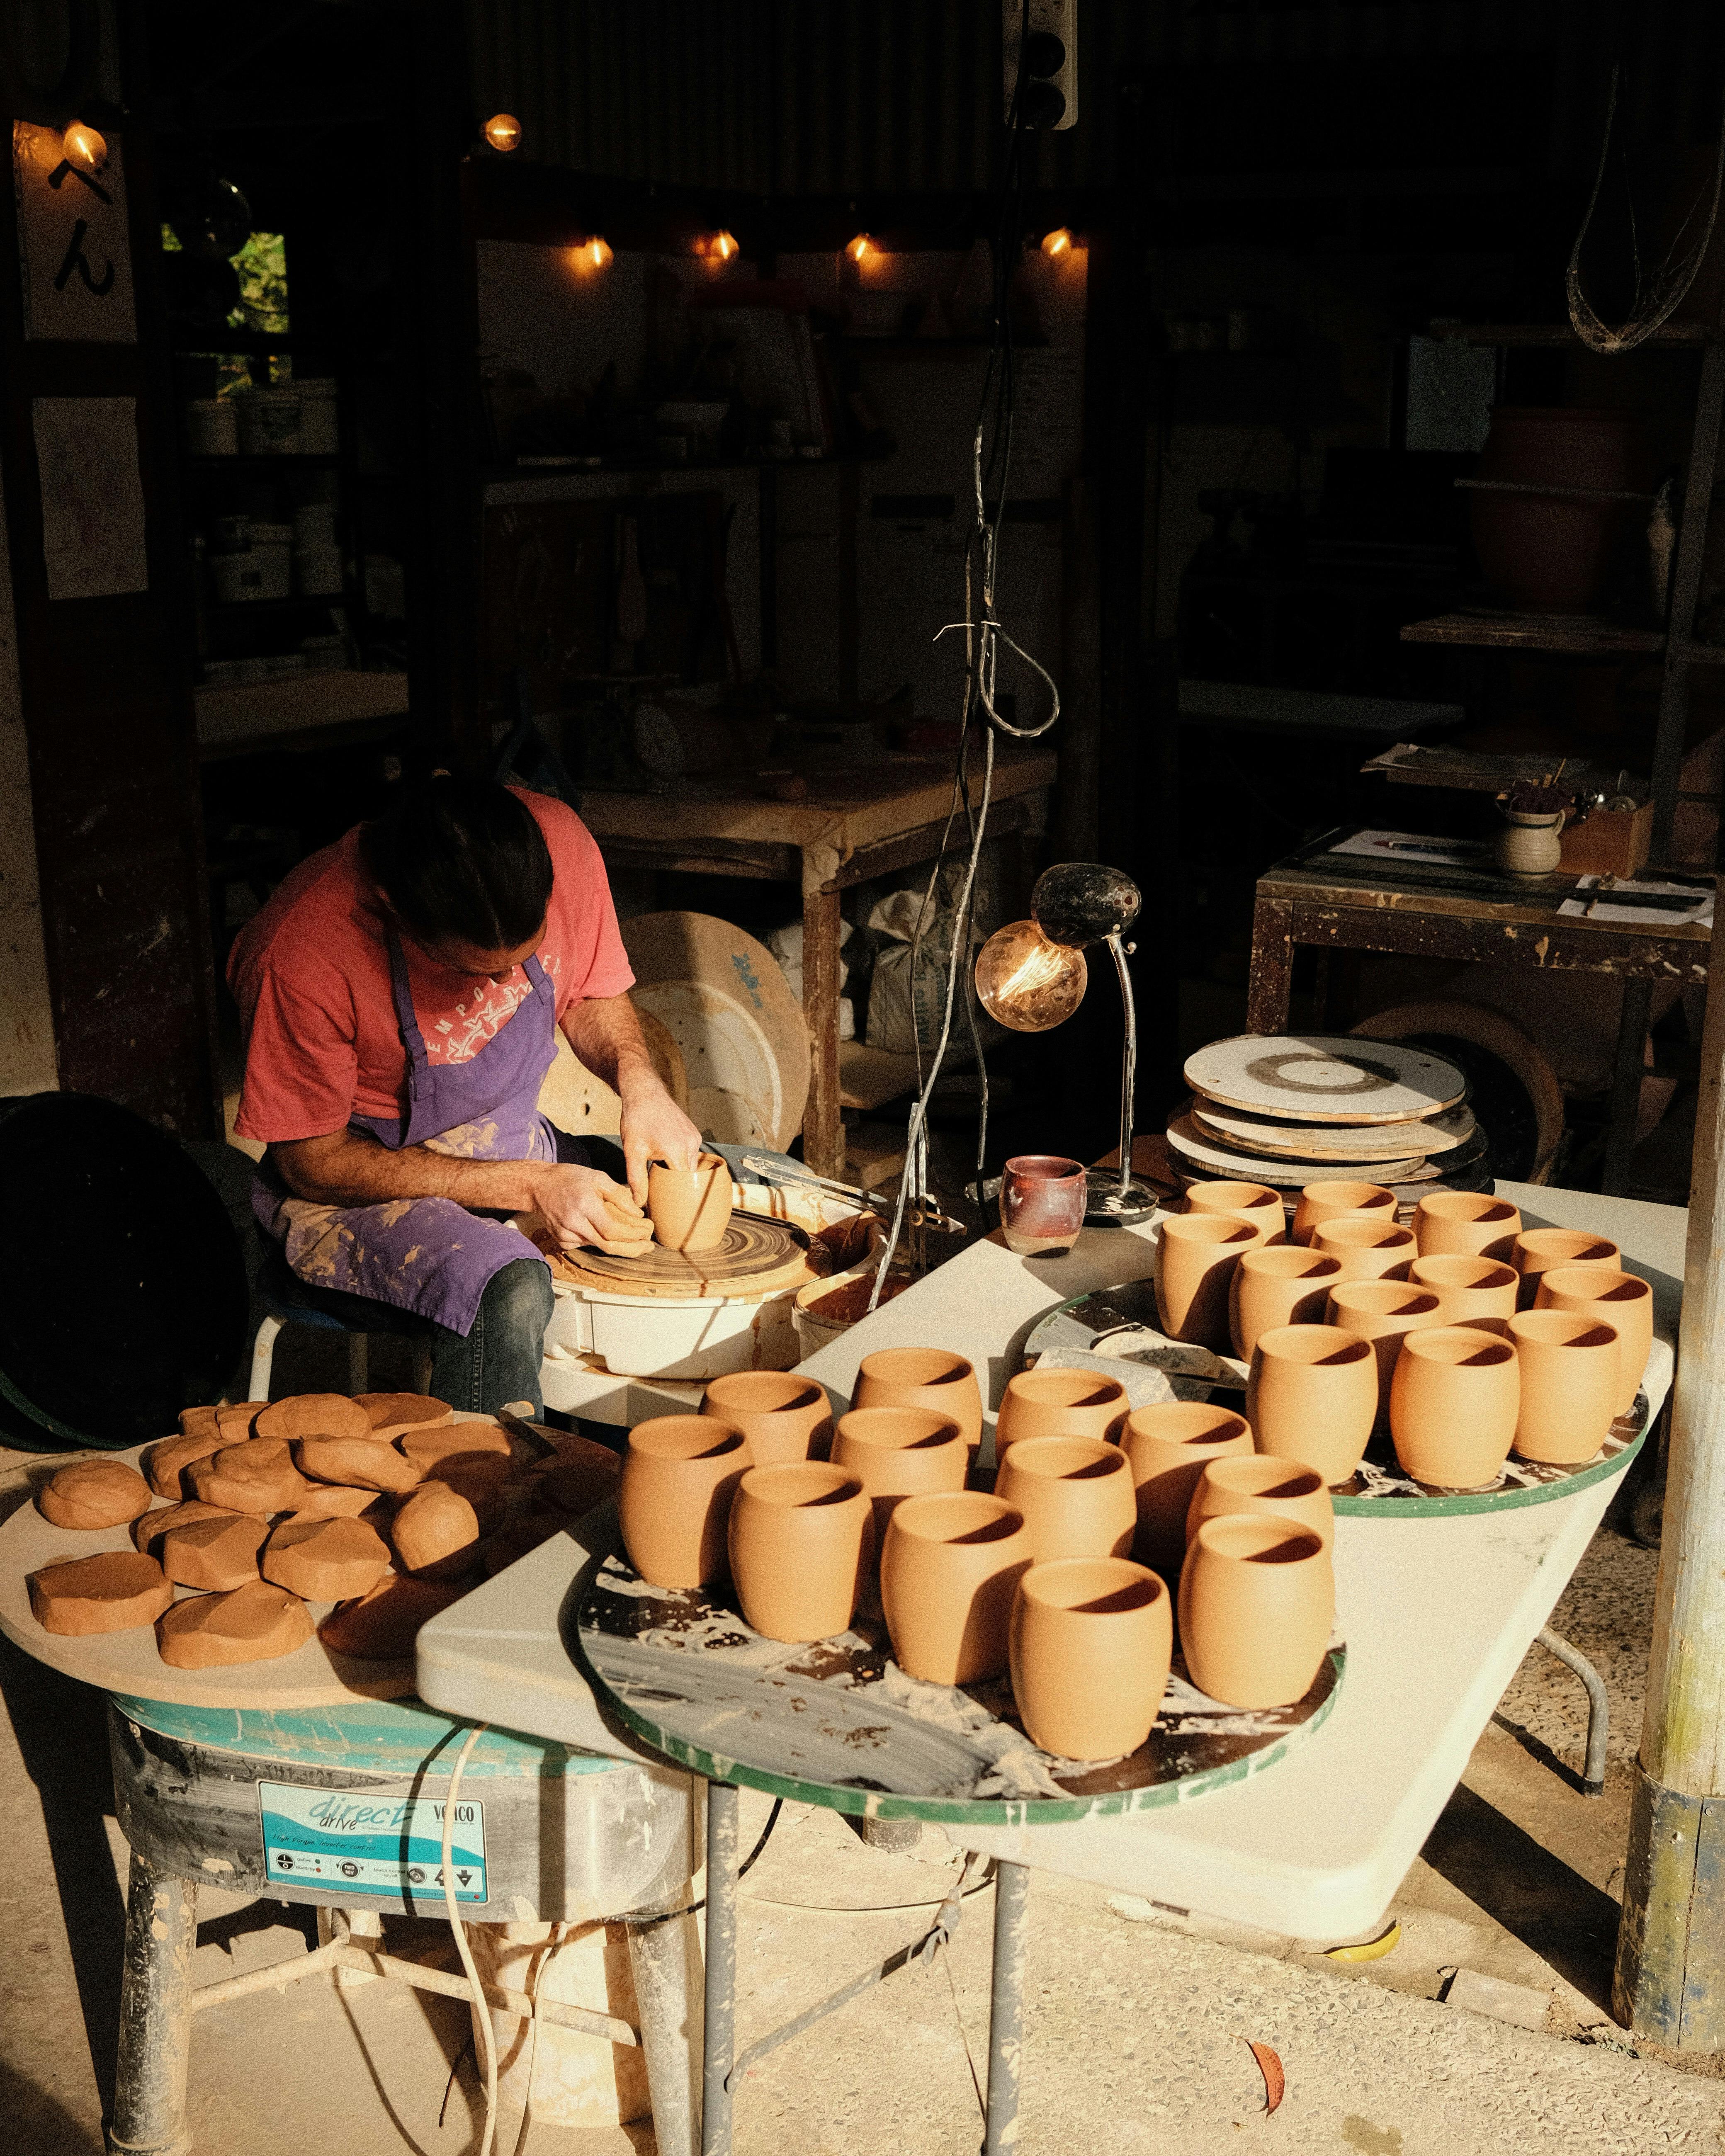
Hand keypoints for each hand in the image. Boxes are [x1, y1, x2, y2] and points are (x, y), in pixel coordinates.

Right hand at [532, 1163, 651, 1255]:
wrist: (537, 1186)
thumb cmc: (568, 1178)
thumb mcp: (597, 1177)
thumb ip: (619, 1195)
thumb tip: (638, 1213)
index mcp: (585, 1206)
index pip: (613, 1230)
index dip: (633, 1235)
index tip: (648, 1232)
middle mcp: (574, 1224)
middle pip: (609, 1246)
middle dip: (632, 1249)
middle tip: (648, 1246)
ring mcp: (566, 1235)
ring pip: (599, 1246)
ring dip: (620, 1245)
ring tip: (636, 1239)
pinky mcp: (562, 1240)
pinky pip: (587, 1245)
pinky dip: (601, 1241)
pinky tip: (609, 1233)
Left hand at [618, 1072, 704, 1204]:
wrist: (644, 1091)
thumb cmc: (636, 1119)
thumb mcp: (632, 1152)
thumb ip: (636, 1179)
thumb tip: (639, 1203)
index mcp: (677, 1152)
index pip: (684, 1186)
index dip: (676, 1197)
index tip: (666, 1204)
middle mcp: (691, 1145)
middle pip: (688, 1178)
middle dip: (676, 1186)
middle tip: (660, 1191)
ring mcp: (695, 1138)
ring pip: (690, 1167)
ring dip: (677, 1173)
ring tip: (659, 1171)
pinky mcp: (694, 1134)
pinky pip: (691, 1155)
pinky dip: (680, 1161)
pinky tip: (665, 1158)